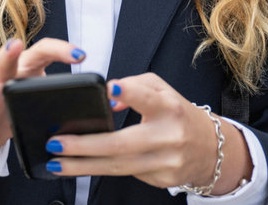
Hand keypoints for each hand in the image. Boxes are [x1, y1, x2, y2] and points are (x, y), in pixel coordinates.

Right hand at [0, 38, 87, 167]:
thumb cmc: (20, 107)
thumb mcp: (41, 95)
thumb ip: (66, 93)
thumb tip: (109, 100)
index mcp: (25, 69)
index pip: (43, 50)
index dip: (61, 50)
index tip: (81, 56)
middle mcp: (3, 78)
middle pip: (6, 60)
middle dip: (10, 51)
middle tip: (16, 44)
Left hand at [43, 73, 251, 193]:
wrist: (211, 149)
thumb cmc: (179, 114)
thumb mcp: (163, 90)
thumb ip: (136, 86)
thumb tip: (108, 97)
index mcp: (170, 107)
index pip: (149, 98)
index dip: (131, 93)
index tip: (111, 89)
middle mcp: (169, 136)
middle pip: (122, 144)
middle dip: (84, 146)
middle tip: (56, 144)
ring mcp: (165, 162)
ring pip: (118, 167)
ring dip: (83, 166)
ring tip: (56, 163)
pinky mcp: (161, 180)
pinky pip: (125, 174)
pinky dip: (100, 170)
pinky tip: (81, 168)